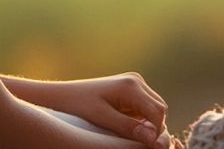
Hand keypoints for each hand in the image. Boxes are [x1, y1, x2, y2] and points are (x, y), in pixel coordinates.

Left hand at [37, 73, 170, 147]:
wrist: (63, 95)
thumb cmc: (79, 106)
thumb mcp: (102, 119)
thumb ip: (128, 127)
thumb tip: (153, 138)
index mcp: (131, 85)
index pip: (157, 112)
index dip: (156, 132)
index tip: (148, 148)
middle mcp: (136, 81)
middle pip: (160, 109)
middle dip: (155, 128)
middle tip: (142, 146)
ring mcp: (134, 84)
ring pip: (155, 108)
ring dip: (150, 124)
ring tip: (134, 139)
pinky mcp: (130, 90)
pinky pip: (145, 108)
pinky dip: (143, 120)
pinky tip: (129, 130)